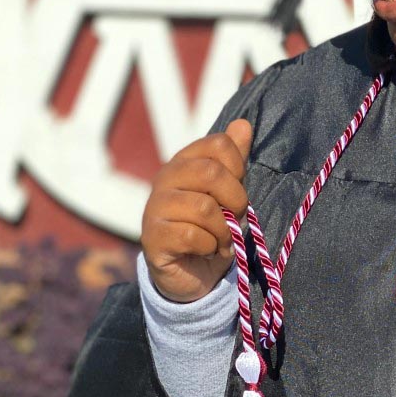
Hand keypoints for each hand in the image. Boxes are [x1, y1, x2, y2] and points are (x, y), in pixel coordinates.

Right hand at [140, 119, 251, 302]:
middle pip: (210, 172)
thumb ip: (235, 159)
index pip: (218, 144)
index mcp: (184, 161)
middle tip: (236, 218)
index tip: (237, 188)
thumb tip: (243, 124)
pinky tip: (206, 250)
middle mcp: (164, 178)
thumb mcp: (229, 192)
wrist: (192, 272)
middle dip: (235, 200)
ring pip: (204, 208)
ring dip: (225, 230)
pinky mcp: (152, 238)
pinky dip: (210, 247)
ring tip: (221, 239)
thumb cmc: (212, 227)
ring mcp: (155, 208)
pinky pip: (193, 236)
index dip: (238, 167)